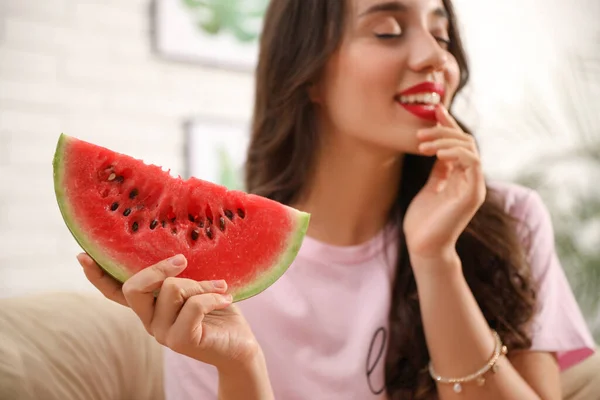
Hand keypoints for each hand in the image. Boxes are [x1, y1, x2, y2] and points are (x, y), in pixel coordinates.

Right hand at [77, 253, 259, 370]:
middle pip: (135, 287)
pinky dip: (214, 296)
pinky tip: (227, 299)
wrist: (240, 345)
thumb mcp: (197, 287)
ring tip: (219, 289)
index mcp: (150, 307)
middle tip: (183, 260)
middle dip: (159, 268)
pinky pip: (194, 305)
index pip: (116, 293)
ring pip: (171, 289)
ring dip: (202, 284)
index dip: (98, 276)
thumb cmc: (219, 310)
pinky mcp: (182, 341)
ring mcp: (163, 333)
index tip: (82, 256)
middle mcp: (149, 321)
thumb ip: (179, 275)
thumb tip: (176, 250)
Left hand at [404, 105, 485, 263]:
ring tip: (422, 143)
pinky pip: (473, 163)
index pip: (458, 142)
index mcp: (461, 175)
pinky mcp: (474, 194)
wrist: (424, 246)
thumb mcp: (430, 186)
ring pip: (470, 148)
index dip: (448, 124)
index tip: (434, 110)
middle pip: (465, 141)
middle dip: (443, 131)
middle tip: (420, 132)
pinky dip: (456, 153)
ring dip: (445, 140)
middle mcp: (471, 178)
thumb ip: (438, 168)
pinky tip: (437, 153)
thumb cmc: (423, 220)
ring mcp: (475, 185)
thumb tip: (437, 147)